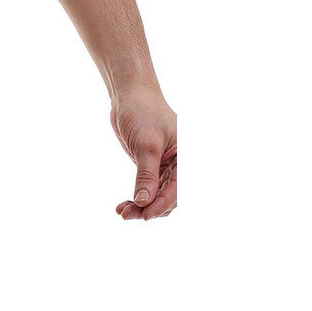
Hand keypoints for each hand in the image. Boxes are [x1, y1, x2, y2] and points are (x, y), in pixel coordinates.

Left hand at [110, 85, 176, 220]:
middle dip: (150, 208)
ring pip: (158, 195)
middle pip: (170, 196)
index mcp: (189, 156)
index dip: (163, 204)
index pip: (180, 188)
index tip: (146, 214)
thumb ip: (146, 175)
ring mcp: (167, 166)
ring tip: (122, 212)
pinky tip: (124, 205)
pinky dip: (138, 197)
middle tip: (128, 215)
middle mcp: (181, 163)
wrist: (129, 95)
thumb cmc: (143, 112)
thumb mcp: (146, 145)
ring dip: (142, 206)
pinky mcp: (153, 166)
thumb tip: (144, 202)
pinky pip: (149, 188)